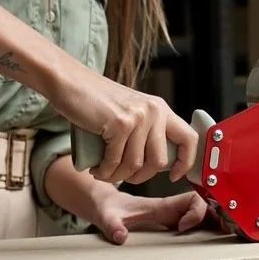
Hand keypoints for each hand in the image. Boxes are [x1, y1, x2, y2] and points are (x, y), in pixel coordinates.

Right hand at [47, 59, 198, 186]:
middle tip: (122, 176)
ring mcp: (138, 117)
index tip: (173, 176)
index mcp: (160, 108)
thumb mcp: (130, 112)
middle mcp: (154, 111)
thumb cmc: (95, 101)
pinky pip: (116, 161)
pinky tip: (96, 169)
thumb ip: (146, 131)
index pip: (188, 138)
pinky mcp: (120, 124)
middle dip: (140, 177)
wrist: (70, 82)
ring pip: (135, 165)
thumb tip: (156, 165)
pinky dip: (104, 171)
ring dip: (117, 176)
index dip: (185, 162)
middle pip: (159, 161)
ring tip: (103, 172)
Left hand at [81, 189, 209, 245]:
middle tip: (209, 236)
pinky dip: (204, 228)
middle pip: (204, 206)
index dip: (195, 213)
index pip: (192, 199)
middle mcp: (171, 208)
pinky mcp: (171, 222)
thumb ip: (112, 226)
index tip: (182, 228)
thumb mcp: (107, 217)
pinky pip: (195, 222)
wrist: (104, 204)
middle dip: (212, 218)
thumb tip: (121, 237)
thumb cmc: (108, 208)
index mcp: (161, 205)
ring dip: (212, 223)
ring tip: (215, 238)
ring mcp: (173, 215)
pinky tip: (205, 241)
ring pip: (202, 214)